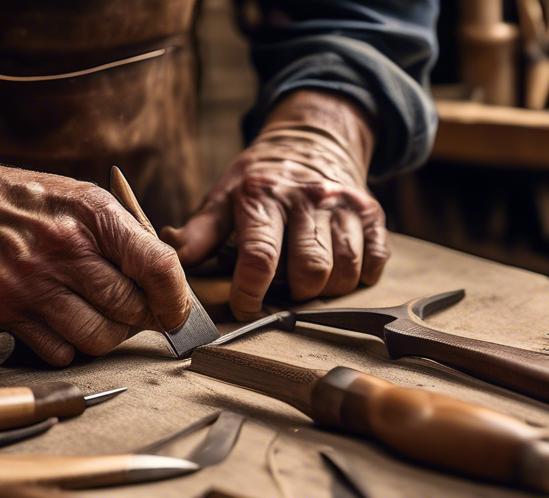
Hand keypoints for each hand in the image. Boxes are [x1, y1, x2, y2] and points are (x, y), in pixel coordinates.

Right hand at [0, 135, 190, 365]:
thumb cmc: (29, 203)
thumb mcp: (86, 199)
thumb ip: (128, 238)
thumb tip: (169, 285)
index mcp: (94, 216)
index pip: (158, 267)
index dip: (176, 297)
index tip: (177, 309)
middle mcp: (65, 251)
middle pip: (132, 310)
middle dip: (144, 318)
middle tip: (138, 313)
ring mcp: (33, 284)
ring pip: (99, 339)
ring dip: (110, 336)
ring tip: (103, 318)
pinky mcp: (6, 311)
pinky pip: (60, 352)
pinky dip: (71, 345)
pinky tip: (66, 323)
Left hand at [162, 90, 388, 319]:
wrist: (312, 138)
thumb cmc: (262, 177)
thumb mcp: (225, 195)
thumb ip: (200, 231)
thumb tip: (173, 258)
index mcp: (265, 196)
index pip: (260, 256)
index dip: (251, 292)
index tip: (245, 308)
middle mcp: (309, 198)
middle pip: (311, 270)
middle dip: (296, 294)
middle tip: (284, 290)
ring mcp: (345, 205)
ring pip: (345, 270)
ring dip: (327, 287)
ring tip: (309, 278)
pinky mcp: (373, 214)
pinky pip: (374, 262)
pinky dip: (359, 275)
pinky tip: (338, 266)